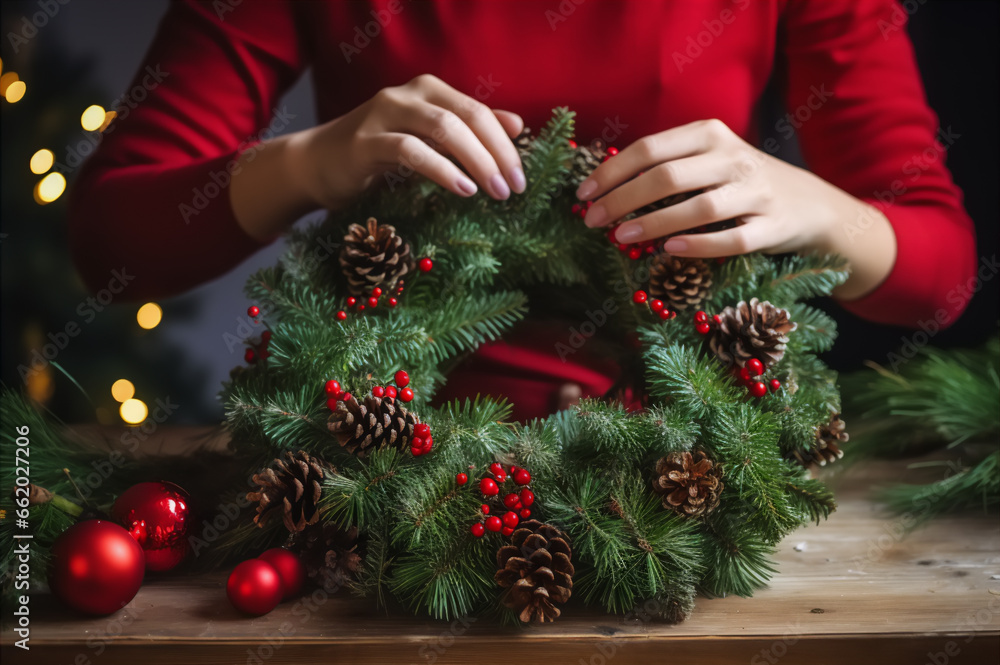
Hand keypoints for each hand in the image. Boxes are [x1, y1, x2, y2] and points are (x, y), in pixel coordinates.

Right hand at [291, 74, 525, 210]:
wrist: (317, 163)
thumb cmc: (378, 154)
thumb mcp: (428, 141)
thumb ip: (468, 131)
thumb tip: (516, 124)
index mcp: (429, 91)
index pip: (479, 111)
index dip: (505, 144)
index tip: (522, 178)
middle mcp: (409, 94)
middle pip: (467, 116)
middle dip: (497, 153)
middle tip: (514, 188)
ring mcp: (385, 114)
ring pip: (443, 128)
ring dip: (476, 161)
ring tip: (494, 191)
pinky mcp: (365, 141)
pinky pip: (411, 151)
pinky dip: (441, 170)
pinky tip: (462, 189)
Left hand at [577, 118, 859, 256]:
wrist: (810, 204)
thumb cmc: (739, 182)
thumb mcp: (707, 160)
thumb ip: (665, 164)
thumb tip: (602, 186)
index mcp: (710, 135)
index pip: (650, 149)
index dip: (612, 171)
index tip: (582, 194)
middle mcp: (733, 158)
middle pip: (668, 177)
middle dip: (623, 199)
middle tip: (592, 220)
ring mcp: (756, 193)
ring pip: (700, 207)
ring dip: (655, 223)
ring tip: (620, 236)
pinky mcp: (773, 227)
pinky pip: (734, 241)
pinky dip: (700, 245)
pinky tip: (670, 251)